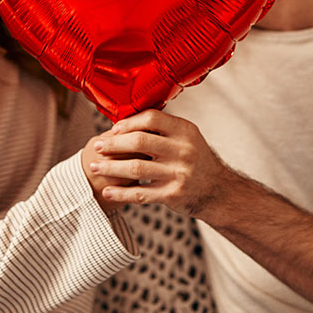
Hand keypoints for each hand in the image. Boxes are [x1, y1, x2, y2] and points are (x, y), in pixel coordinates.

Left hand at [88, 110, 233, 218]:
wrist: (217, 190)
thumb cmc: (195, 160)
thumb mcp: (187, 137)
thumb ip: (163, 129)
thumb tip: (124, 121)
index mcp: (185, 130)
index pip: (152, 118)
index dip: (129, 122)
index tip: (113, 128)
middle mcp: (184, 150)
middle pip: (140, 141)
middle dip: (113, 144)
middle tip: (97, 146)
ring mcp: (179, 173)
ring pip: (136, 168)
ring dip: (111, 168)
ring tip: (95, 167)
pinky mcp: (173, 194)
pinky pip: (141, 193)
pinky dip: (121, 193)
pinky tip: (108, 191)